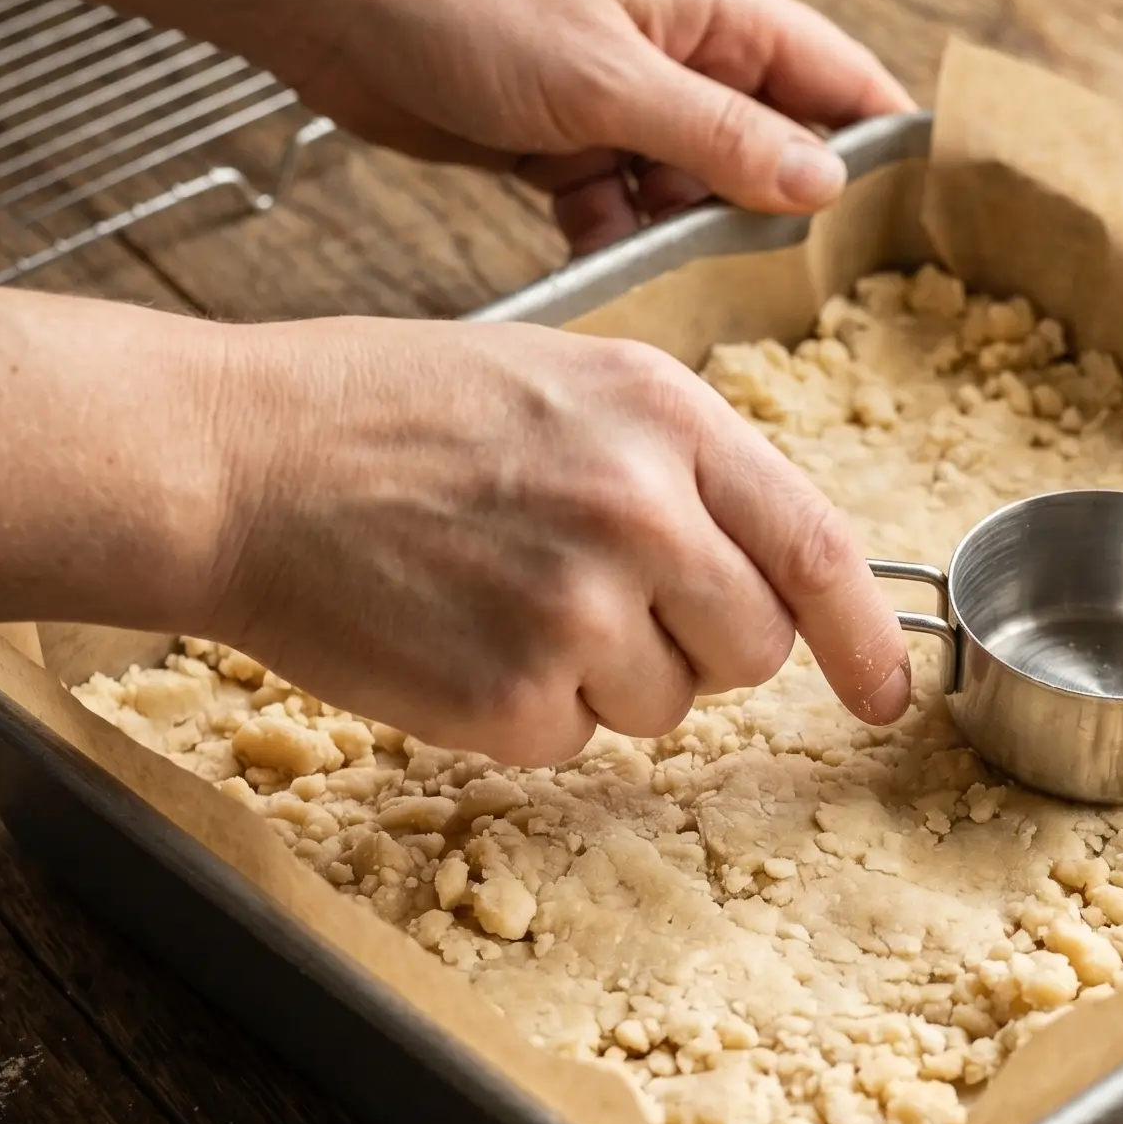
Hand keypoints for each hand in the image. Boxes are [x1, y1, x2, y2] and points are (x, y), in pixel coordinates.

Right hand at [202, 319, 911, 762]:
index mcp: (664, 418)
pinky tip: (460, 635)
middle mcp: (641, 509)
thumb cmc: (386, 412)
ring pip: (669, 705)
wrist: (235, 462)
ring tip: (503, 593)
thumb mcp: (561, 383)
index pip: (815, 546)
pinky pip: (574, 740)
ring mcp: (578, 607)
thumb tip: (767, 566)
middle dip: (700, 644)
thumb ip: (679, 464)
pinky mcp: (511, 694)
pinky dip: (525, 711)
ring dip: (607, 677)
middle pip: (753, 645)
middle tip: (601, 597)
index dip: (866, 636)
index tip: (887, 692)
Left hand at [281, 0, 913, 253]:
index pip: (839, 78)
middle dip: (771, 212)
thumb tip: (824, 183)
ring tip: (670, 267)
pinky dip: (615, 238)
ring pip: (696, 192)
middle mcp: (686, 53)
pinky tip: (593, 250)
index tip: (916, 222)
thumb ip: (722, 138)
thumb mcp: (610, 81)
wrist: (333, 2)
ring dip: (682, 234)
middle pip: (771, 149)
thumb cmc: (466, 2)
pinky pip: (625, 210)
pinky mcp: (574, 144)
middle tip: (781, 280)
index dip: (882, 146)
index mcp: (717, 9)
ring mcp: (629, 101)